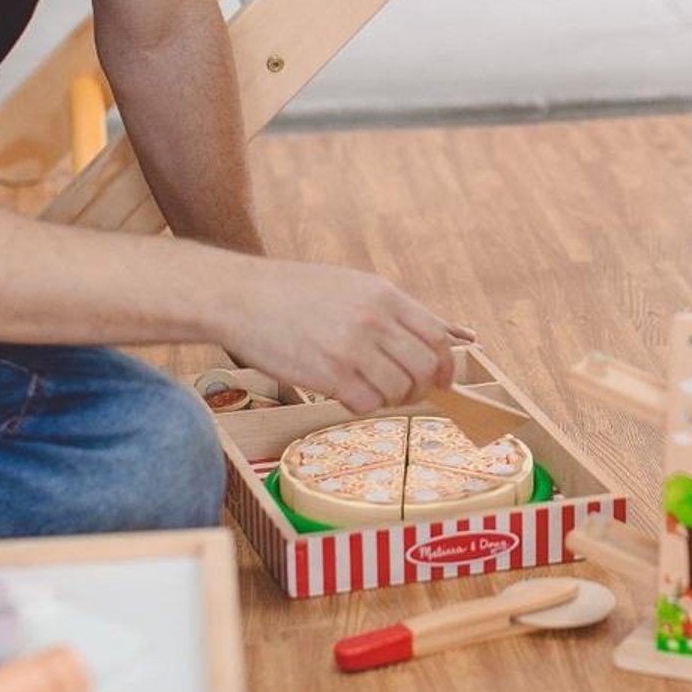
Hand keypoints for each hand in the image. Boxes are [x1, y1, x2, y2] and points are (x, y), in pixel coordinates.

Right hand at [219, 260, 465, 414]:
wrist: (239, 296)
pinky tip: (347, 394)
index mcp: (383, 295)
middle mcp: (373, 320)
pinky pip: (367, 404)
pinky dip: (363, 405)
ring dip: (391, 399)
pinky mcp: (328, 375)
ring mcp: (352, 348)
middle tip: (405, 393)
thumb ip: (396, 310)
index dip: (447, 365)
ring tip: (370, 390)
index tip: (443, 380)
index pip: (436, 337)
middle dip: (422, 388)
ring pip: (399, 391)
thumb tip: (452, 332)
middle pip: (425, 368)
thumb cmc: (294, 291)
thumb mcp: (353, 285)